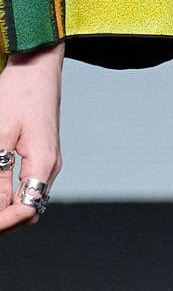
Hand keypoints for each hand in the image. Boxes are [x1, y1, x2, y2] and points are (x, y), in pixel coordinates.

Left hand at [0, 41, 65, 233]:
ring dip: (5, 209)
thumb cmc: (18, 93)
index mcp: (43, 163)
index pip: (25, 210)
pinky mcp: (41, 155)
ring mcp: (47, 162)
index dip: (1, 224)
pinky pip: (26, 185)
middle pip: (29, 211)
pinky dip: (7, 195)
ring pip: (27, 200)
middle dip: (3, 222)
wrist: (36, 67)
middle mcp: (50, 167)